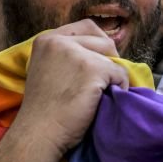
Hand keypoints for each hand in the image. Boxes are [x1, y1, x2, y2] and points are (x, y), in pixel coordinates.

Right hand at [3, 21, 129, 161]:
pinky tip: (105, 100)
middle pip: (104, 40)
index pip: (87, 27)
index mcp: (47, 40)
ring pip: (114, 57)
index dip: (99, 45)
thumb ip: (70, 55)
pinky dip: (121, 88)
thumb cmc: (47, 109)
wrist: (40, 133)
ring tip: (99, 93)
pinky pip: (121, 74)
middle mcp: (59, 41)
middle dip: (110, 60)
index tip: (97, 63)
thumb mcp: (50, 69)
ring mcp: (76, 54)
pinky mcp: (93, 69)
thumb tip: (107, 50)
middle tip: (102, 81)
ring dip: (114, 76)